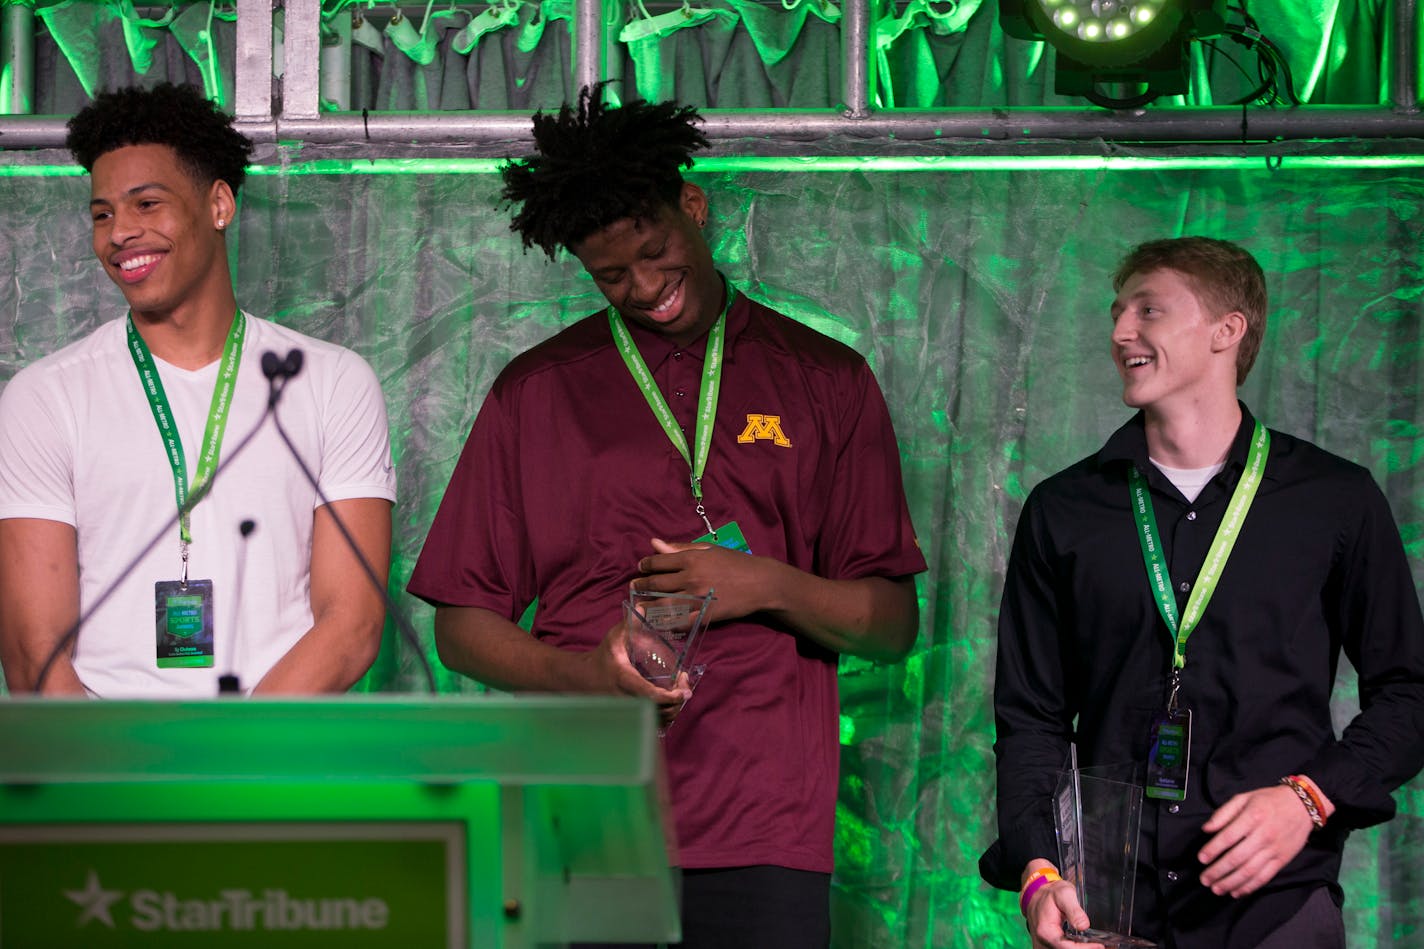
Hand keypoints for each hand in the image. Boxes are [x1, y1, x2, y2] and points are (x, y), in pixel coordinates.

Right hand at [585, 614, 690, 725]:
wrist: (581, 680)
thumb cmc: (601, 658)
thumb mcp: (613, 639)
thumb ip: (629, 623)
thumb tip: (642, 606)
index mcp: (624, 680)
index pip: (649, 695)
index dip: (669, 697)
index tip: (683, 692)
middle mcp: (625, 700)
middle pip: (658, 712)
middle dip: (676, 704)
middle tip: (685, 689)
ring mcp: (626, 712)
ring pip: (655, 722)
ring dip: (672, 711)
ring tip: (678, 695)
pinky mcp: (628, 718)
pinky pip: (650, 725)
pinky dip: (663, 717)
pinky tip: (668, 704)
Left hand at [634, 537, 782, 622]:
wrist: (760, 582)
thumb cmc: (735, 563)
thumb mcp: (708, 549)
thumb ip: (679, 547)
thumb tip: (653, 543)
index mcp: (691, 559)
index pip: (658, 562)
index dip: (645, 565)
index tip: (641, 568)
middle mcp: (690, 578)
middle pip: (656, 583)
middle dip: (641, 585)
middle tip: (634, 587)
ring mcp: (696, 598)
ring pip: (662, 604)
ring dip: (646, 606)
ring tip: (638, 606)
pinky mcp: (704, 616)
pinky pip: (679, 622)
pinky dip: (665, 623)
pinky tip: (656, 622)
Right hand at [1024, 879, 1101, 948]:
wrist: (1037, 894)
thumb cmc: (1050, 893)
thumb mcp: (1063, 894)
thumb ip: (1074, 910)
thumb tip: (1084, 926)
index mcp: (1046, 931)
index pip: (1067, 948)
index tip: (1100, 945)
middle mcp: (1044, 942)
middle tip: (1105, 946)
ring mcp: (1047, 945)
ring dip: (1084, 948)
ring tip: (1099, 945)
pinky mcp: (1052, 945)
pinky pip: (1066, 948)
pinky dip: (1078, 947)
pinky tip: (1090, 944)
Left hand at [1198, 784, 1312, 897]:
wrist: (1302, 806)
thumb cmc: (1269, 801)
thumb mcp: (1244, 798)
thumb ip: (1223, 813)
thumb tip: (1207, 829)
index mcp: (1252, 817)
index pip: (1228, 837)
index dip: (1213, 849)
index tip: (1201, 859)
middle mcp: (1263, 835)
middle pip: (1237, 858)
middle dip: (1218, 871)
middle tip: (1204, 879)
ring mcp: (1274, 850)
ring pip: (1250, 871)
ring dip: (1231, 883)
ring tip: (1216, 889)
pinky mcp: (1282, 860)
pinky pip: (1264, 877)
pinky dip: (1250, 887)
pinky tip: (1236, 892)